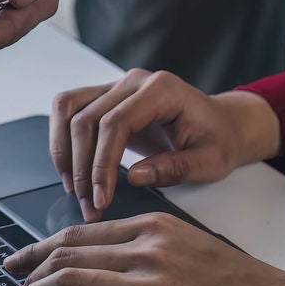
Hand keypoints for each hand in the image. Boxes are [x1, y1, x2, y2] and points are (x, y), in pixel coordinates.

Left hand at [4, 214, 284, 285]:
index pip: (83, 231)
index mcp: (157, 227)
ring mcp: (151, 284)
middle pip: (68, 251)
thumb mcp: (196, 248)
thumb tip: (116, 262)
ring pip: (72, 278)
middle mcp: (149, 248)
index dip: (43, 246)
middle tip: (12, 280)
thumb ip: (155, 248)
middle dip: (31, 267)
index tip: (22, 257)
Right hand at [52, 69, 282, 221]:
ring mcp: (116, 85)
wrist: (222, 125)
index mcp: (162, 89)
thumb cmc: (218, 141)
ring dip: (63, 151)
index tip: (100, 198)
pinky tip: (70, 169)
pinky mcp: (105, 96)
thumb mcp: (210, 161)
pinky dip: (62, 140)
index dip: (101, 163)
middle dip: (80, 167)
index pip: (115, 123)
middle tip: (88, 204)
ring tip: (73, 188)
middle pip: (85, 118)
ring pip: (67, 109)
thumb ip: (174, 168)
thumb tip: (133, 177)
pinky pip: (68, 110)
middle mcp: (134, 81)